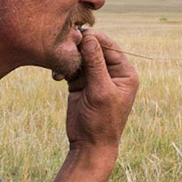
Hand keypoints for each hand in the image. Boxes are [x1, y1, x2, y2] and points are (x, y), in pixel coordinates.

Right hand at [63, 29, 138, 159]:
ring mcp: (95, 77)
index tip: (77, 35)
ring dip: (69, 60)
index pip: (110, 46)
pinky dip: (63, 69)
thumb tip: (89, 37)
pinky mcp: (80, 83)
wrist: (90, 145)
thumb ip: (95, 63)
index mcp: (125, 72)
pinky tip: (57, 77)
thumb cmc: (102, 121)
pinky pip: (71, 68)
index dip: (94, 39)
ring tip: (60, 70)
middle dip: (78, 49)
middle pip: (94, 49)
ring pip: (80, 57)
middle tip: (64, 49)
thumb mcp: (100, 91)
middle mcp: (111, 72)